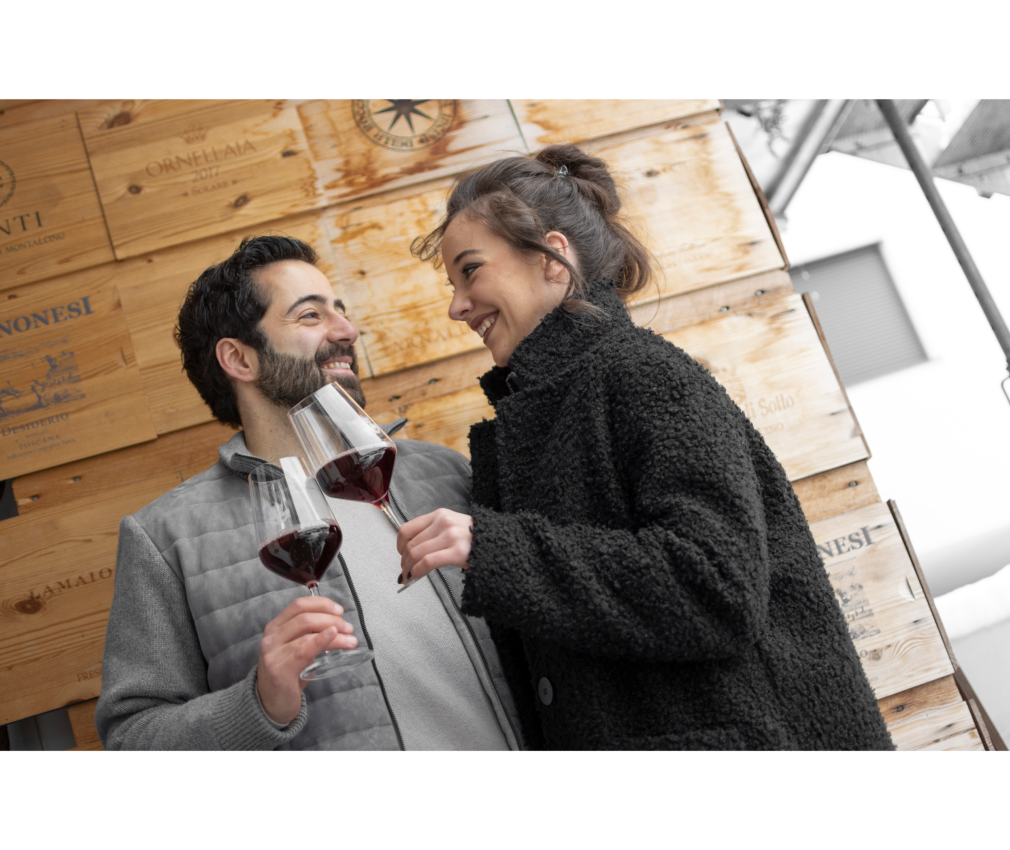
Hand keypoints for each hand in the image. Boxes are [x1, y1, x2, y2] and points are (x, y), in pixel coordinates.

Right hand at [256, 595, 356, 724]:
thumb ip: (310, 635)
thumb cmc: (288, 674)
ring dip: (335, 635)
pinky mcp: (280, 670)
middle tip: (349, 628)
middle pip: (305, 618)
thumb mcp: (296, 648)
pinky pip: (303, 651)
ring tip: (351, 640)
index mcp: (275, 627)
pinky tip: (333, 636)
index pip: (299, 605)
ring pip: (308, 634)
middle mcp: (271, 637)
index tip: (339, 610)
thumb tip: (339, 624)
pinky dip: (320, 640)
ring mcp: (273, 654)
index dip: (321, 603)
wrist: (270, 704)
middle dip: (332, 620)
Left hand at [396, 508, 472, 584]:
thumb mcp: (452, 526)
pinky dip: (417, 571)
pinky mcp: (457, 552)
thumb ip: (433, 532)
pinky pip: (428, 562)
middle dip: (404, 561)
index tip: (401, 554)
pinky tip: (416, 576)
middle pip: (411, 544)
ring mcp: (451, 536)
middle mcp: (444, 522)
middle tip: (405, 571)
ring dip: (409, 567)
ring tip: (409, 575)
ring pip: (417, 553)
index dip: (399, 545)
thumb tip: (410, 551)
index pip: (407, 529)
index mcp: (440, 515)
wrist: (500, 542)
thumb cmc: (474, 538)